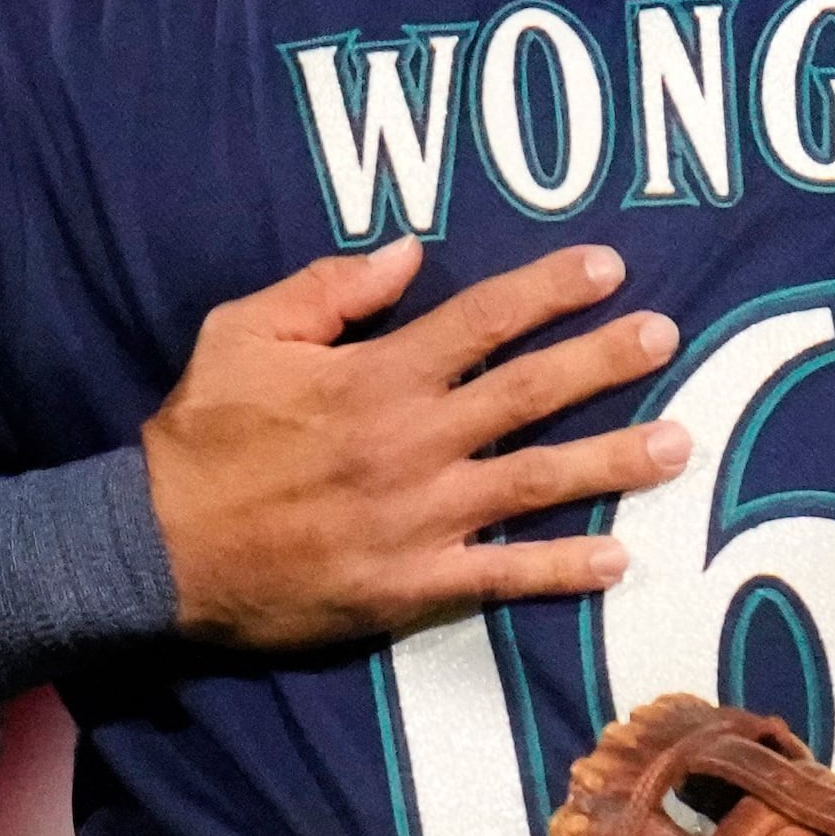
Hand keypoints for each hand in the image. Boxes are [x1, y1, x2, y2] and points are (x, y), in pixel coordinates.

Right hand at [146, 239, 689, 648]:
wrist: (155, 550)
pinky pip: (502, 577)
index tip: (608, 269)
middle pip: (530, 392)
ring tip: (679, 443)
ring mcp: (419, 517)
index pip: (482, 319)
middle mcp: (412, 441)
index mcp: (375, 375)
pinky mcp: (412, 584)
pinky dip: (562, 571)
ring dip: (612, 461)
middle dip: (606, 360)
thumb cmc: (200, 435)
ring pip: (537, 481)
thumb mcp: (242, 333)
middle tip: (668, 336)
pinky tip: (619, 561)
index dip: (549, 290)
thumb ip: (327, 288)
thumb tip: (408, 250)